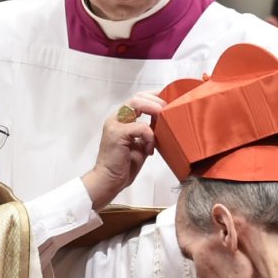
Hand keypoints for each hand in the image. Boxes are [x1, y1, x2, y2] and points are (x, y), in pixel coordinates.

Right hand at [81, 92, 165, 209]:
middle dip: (156, 101)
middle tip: (168, 111)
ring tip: (163, 120)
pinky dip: (149, 136)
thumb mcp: (140, 144)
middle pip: (137, 97)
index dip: (154, 96)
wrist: (109, 180)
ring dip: (153, 109)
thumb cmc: (124, 165)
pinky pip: (140, 127)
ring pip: (135, 104)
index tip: (168, 100)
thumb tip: (165, 124)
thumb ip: (149, 132)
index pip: (137, 99)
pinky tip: (150, 149)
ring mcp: (114, 125)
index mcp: (120, 119)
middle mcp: (115, 118)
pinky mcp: (117, 134)